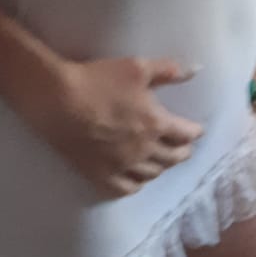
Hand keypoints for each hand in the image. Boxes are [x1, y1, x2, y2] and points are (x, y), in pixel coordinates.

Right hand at [26, 56, 202, 199]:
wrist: (58, 101)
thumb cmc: (98, 81)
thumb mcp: (138, 67)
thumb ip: (169, 70)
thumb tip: (198, 70)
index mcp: (156, 124)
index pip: (186, 134)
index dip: (194, 132)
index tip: (197, 131)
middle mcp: (144, 150)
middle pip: (173, 158)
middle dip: (182, 152)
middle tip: (184, 149)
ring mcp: (123, 166)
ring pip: (152, 174)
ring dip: (162, 167)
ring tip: (162, 162)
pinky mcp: (101, 175)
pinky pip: (126, 188)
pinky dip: (137, 184)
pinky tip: (137, 180)